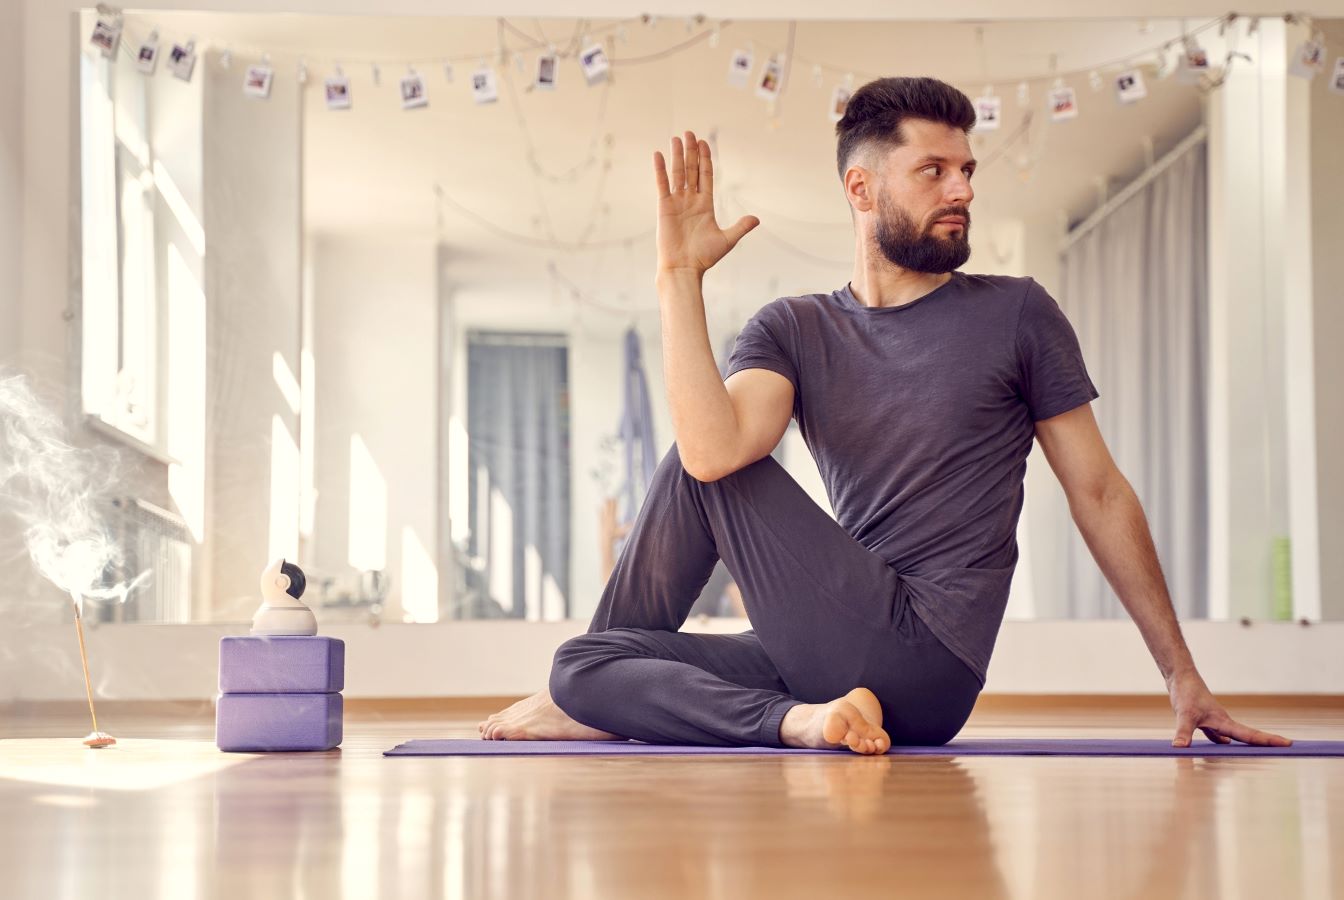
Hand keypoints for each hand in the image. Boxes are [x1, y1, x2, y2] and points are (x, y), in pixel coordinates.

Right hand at [653, 129, 758, 275]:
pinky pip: (662, 184)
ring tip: (677, 137)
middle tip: (690, 133)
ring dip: (677, 155)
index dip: (705, 159)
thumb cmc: (704, 257)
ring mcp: (676, 202)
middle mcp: (690, 200)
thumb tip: (756, 219)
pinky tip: (659, 154)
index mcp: (705, 205)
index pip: (705, 176)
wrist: (684, 268)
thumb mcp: (727, 240)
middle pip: (691, 170)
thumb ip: (740, 227)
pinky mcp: (664, 207)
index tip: (704, 142)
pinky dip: (660, 169)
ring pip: (678, 173)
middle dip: (691, 151)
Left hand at [1167, 670, 1292, 747]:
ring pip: (1234, 735)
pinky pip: (1216, 733)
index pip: (1250, 734)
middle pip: (1248, 735)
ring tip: (1259, 752)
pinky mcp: (1204, 719)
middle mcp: (1223, 722)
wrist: (1180, 677)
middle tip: (1288, 747)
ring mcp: (1215, 720)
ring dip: (1245, 743)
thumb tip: (1179, 749)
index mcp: (1224, 722)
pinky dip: (1220, 740)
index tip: (1288, 743)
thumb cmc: (1185, 693)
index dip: (1268, 740)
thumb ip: (1183, 733)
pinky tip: (1224, 744)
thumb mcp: (1184, 715)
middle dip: (1266, 742)